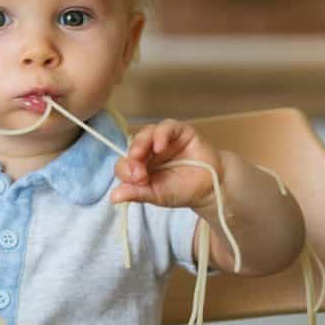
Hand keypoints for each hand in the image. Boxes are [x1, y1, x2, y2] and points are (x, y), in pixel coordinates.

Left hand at [110, 119, 224, 209]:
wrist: (211, 187)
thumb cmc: (183, 190)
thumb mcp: (157, 196)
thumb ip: (137, 194)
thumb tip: (113, 198)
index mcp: (140, 167)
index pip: (124, 164)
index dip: (126, 172)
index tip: (136, 181)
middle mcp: (149, 151)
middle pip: (133, 147)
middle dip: (132, 158)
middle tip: (138, 172)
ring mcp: (163, 139)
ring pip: (146, 133)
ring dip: (140, 143)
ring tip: (140, 155)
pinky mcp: (179, 131)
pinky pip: (166, 127)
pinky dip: (160, 134)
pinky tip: (160, 145)